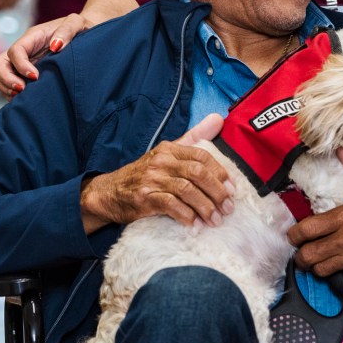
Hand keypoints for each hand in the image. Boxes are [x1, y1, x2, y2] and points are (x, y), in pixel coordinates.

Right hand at [0, 13, 91, 96]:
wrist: (86, 36)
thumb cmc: (80, 28)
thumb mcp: (76, 22)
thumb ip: (67, 30)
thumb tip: (55, 46)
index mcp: (32, 37)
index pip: (15, 50)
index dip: (20, 65)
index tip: (35, 77)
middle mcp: (23, 50)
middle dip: (5, 79)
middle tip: (22, 90)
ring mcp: (22, 63)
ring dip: (5, 88)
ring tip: (22, 97)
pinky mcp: (25, 75)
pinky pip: (8, 85)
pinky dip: (11, 94)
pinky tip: (25, 100)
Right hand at [79, 114, 234, 233]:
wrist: (109, 192)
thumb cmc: (144, 174)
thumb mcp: (167, 152)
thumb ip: (194, 137)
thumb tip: (218, 118)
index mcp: (169, 149)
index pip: (202, 155)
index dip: (220, 172)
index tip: (232, 189)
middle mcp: (161, 161)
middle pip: (198, 173)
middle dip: (217, 192)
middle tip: (228, 208)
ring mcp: (152, 179)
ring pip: (187, 190)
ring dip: (205, 207)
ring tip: (215, 220)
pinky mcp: (144, 197)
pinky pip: (171, 205)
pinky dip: (186, 216)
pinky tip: (195, 224)